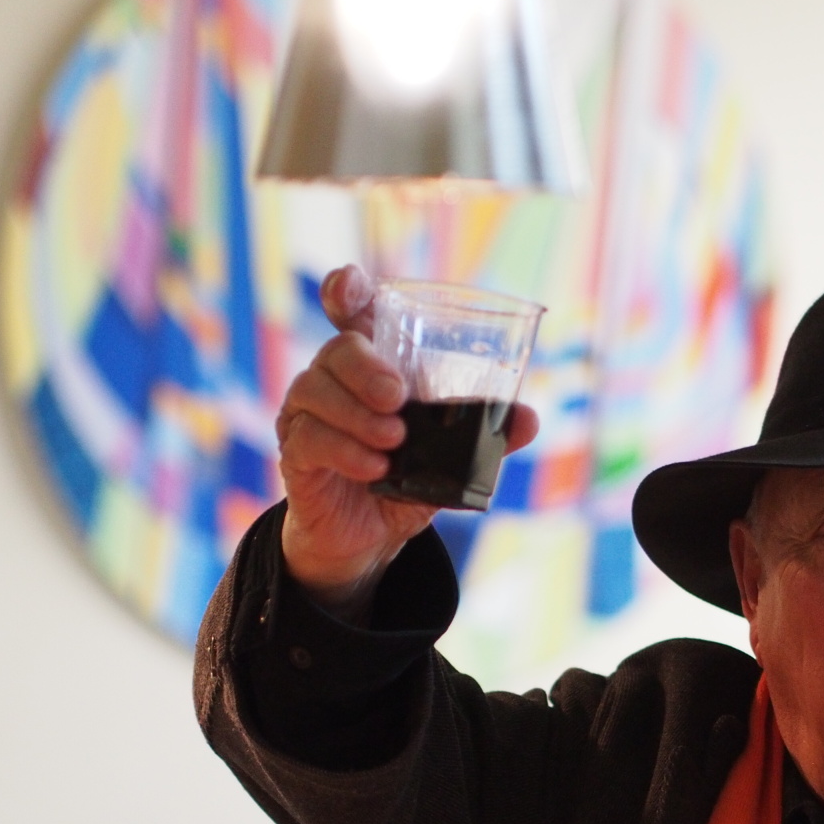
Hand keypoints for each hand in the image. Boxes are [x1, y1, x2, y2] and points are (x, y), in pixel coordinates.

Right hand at [276, 265, 540, 620]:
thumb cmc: (407, 480)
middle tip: (399, 398)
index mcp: (372, 367)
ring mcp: (307, 415)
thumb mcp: (451, 459)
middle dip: (367, 369)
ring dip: (358, 414)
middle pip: (337, 349)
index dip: (348, 290)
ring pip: (315, 389)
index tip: (349, 286)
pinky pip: (309, 438)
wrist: (370, 538)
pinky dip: (345, 450)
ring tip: (395, 440)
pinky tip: (375, 468)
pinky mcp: (296, 453)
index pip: (352, 313)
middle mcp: (334, 381)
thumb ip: (485, 438)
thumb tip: (527, 419)